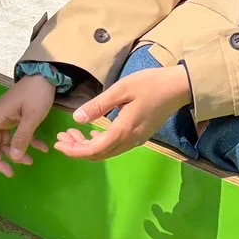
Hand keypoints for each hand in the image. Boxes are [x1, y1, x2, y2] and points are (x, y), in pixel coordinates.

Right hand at [0, 73, 54, 176]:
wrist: (46, 75)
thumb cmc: (37, 94)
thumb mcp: (32, 117)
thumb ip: (22, 137)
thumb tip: (13, 157)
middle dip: (1, 159)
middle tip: (11, 173)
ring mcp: (9, 118)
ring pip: (6, 141)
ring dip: (17, 152)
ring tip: (31, 161)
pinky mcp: (18, 118)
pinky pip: (19, 135)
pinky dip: (28, 142)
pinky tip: (41, 148)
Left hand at [54, 64, 190, 161]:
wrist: (179, 87)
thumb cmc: (150, 84)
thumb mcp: (121, 89)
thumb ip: (98, 105)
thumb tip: (76, 118)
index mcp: (123, 130)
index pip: (94, 150)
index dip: (74, 150)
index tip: (58, 143)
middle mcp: (130, 140)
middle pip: (98, 154)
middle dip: (76, 149)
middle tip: (60, 138)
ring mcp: (136, 140)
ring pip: (106, 152)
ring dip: (87, 147)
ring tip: (71, 134)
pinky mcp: (140, 135)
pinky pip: (115, 146)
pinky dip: (100, 143)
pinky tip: (91, 134)